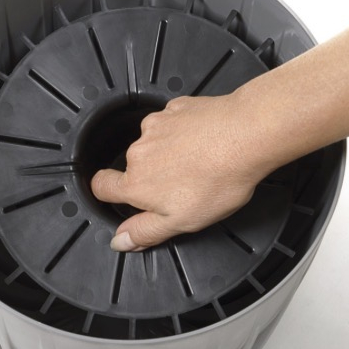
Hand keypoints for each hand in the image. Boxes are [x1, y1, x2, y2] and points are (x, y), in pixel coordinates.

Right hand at [90, 94, 264, 250]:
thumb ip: (145, 232)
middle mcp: (139, 152)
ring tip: (200, 161)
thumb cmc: (218, 180)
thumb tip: (120, 241)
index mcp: (136, 183)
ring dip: (170, 152)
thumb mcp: (181, 222)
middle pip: (134, 166)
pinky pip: (172, 123)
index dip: (106, 191)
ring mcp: (156, 126)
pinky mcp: (175, 108)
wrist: (246, 136)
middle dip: (152, 175)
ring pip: (154, 143)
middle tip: (183, 184)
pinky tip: (205, 141)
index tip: (117, 193)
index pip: (101, 186)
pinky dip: (184, 132)